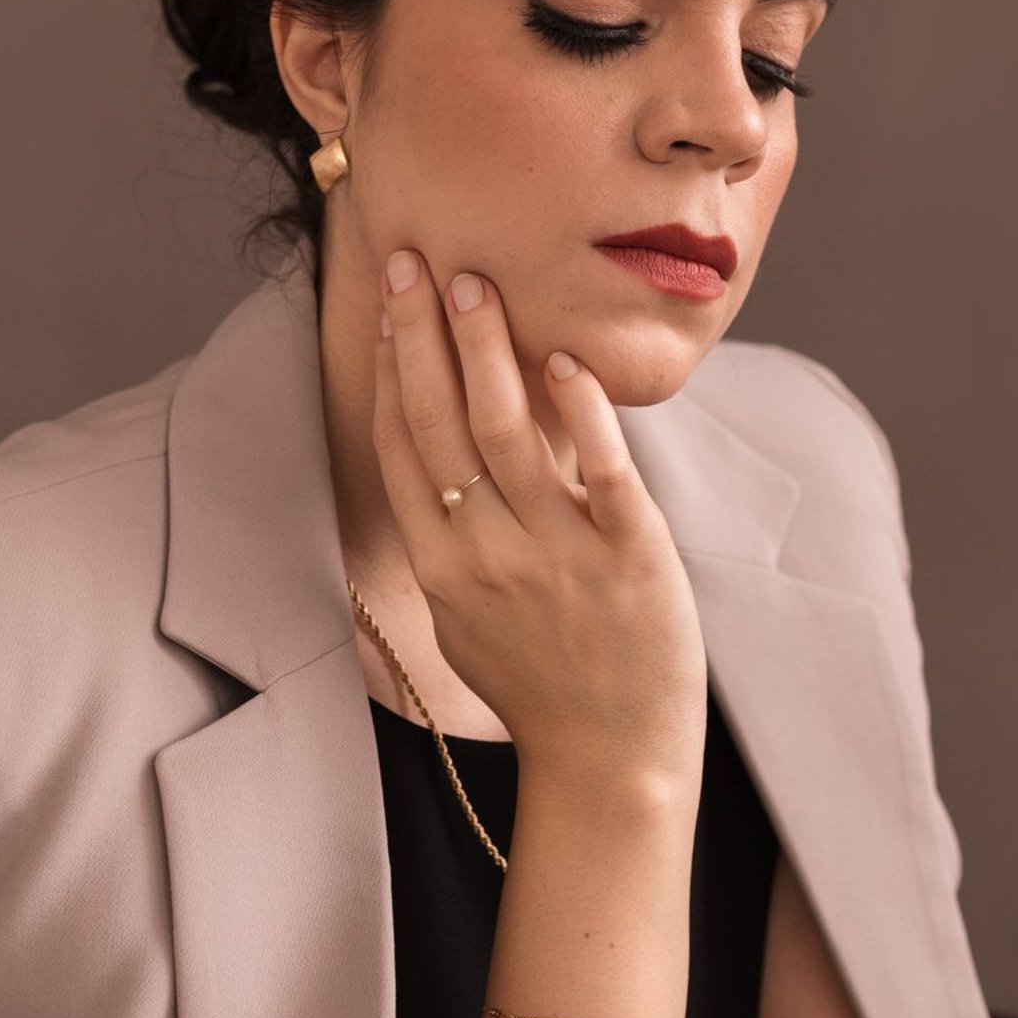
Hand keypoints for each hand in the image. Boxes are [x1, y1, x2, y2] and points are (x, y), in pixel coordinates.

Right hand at [370, 250, 707, 778]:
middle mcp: (485, 554)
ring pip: (504, 433)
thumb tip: (434, 463)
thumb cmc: (541, 684)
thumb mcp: (467, 617)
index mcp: (440, 566)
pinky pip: (599, 468)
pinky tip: (565, 359)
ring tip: (477, 286)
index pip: (401, 446)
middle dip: (421, 334)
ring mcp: (554, 555)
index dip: (392, 367)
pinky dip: (578, 411)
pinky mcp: (626, 556)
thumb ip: (449, 540)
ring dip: (485, 350)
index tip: (391, 304)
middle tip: (414, 260)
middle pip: (438, 423)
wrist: (612, 757)